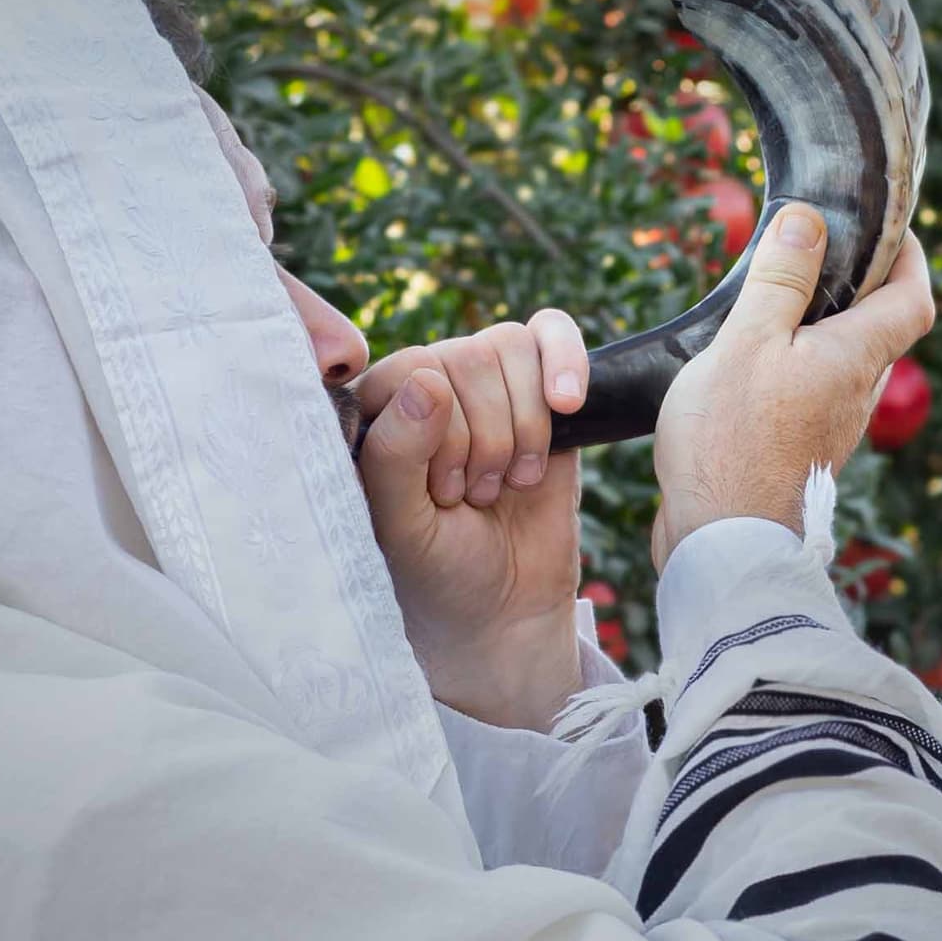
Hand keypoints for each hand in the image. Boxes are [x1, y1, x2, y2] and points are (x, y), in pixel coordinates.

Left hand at [354, 312, 589, 729]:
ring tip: (511, 481)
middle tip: (477, 496)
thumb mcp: (401, 527)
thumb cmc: (436, 570)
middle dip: (485, 438)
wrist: (506, 607)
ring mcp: (485, 385)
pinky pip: (550, 333)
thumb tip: (429, 380)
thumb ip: (397, 456)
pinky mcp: (541, 391)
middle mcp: (426, 386)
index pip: (410, 370)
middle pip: (466, 357)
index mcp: (374, 411)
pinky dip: (564, 361)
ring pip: (508, 348)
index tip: (443, 493)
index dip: (439, 430)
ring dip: (523, 427)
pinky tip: (567, 405)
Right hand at [651, 203, 934, 566]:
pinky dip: (795, 366)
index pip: (914, 298)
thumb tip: (809, 220)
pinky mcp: (801, 452)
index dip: (911, 257)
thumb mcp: (748, 342)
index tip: (887, 229)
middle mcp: (857, 395)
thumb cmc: (732, 444)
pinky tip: (749, 364)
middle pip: (880, 328)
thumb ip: (781, 280)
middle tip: (813, 252)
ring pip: (844, 363)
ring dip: (821, 327)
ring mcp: (832, 428)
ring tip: (771, 301)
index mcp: (857, 358)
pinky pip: (813, 394)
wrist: (720, 544)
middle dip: (858, 285)